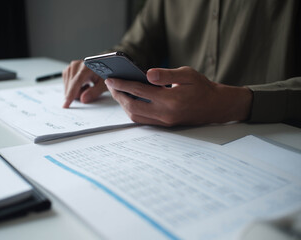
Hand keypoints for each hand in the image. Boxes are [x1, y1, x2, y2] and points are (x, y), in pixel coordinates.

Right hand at [62, 60, 107, 107]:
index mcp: (87, 66)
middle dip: (79, 93)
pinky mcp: (67, 70)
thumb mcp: (103, 85)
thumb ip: (94, 92)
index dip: (71, 93)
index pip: (77, 81)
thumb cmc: (104, 75)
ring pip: (68, 87)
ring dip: (76, 91)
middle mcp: (77, 64)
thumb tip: (83, 99)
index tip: (66, 104)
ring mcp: (71, 67)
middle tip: (89, 88)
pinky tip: (82, 85)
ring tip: (87, 85)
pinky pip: (67, 85)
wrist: (102, 68)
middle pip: (71, 86)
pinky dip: (73, 88)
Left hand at [105, 66, 251, 125]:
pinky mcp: (165, 125)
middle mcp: (165, 113)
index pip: (139, 91)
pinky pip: (143, 120)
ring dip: (124, 105)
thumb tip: (147, 74)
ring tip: (118, 92)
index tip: (111, 79)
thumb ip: (166, 74)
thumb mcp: (187, 74)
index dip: (123, 84)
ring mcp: (164, 121)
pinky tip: (130, 101)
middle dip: (119, 95)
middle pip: (133, 106)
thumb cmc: (202, 88)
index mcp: (170, 99)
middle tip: (111, 85)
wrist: (215, 106)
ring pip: (136, 116)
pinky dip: (133, 111)